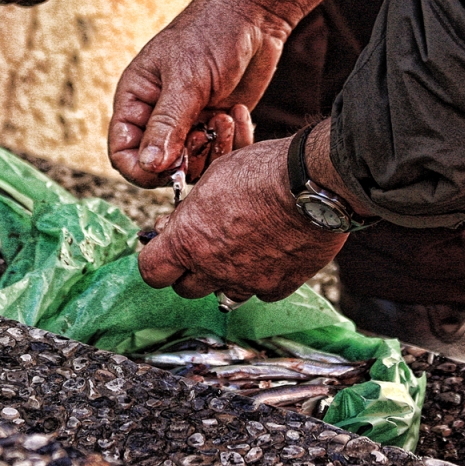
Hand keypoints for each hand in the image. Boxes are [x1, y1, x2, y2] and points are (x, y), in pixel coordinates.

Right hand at [108, 0, 335, 188]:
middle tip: (204, 136)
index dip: (140, 170)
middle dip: (184, 160)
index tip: (168, 170)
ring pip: (192, 165)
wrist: (253, 18)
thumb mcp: (186, 80)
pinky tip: (238, 113)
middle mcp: (159, 118)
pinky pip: (219, 155)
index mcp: (136, 101)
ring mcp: (188, 124)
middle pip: (159, 166)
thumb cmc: (211, 34)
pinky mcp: (215, 127)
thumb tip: (149, 166)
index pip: (122, 152)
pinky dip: (231, 143)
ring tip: (224, 118)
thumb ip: (167, 125)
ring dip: (211, 150)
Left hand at [138, 128, 347, 301]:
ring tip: (240, 248)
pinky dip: (261, 278)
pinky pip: (261, 291)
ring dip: (225, 276)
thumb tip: (176, 223)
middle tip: (201, 249)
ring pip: (224, 293)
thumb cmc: (262, 172)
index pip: (151, 271)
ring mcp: (246, 281)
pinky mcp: (278, 286)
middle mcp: (212, 268)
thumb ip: (190, 211)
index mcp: (187, 241)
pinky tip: (271, 254)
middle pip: (186, 289)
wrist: (313, 183)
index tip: (164, 251)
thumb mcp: (212, 178)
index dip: (156, 262)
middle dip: (189, 271)